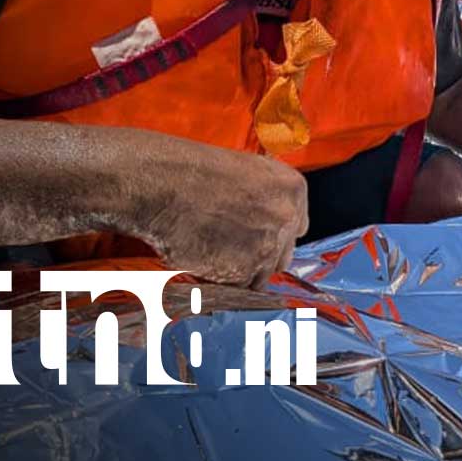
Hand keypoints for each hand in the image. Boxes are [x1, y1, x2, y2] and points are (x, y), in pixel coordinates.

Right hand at [121, 132, 308, 288]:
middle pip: (283, 255)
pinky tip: (203, 264)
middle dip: (261, 257)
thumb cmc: (196, 172)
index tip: (257, 237)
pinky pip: (238, 289)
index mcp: (293, 189)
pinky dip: (221, 283)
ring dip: (240, 273)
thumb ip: (267, 196)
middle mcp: (287, 218)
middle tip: (231, 250)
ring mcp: (268, 247)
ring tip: (212, 256)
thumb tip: (269, 220)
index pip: (297, 227)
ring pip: (261, 276)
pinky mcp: (243, 272)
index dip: (274, 235)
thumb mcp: (248, 170)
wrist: (164, 184)